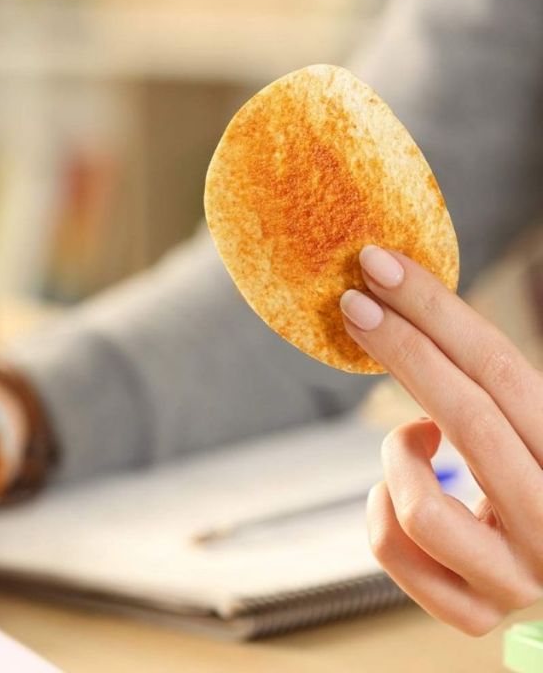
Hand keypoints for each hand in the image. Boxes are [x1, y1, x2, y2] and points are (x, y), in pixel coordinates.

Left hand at [341, 245, 542, 634]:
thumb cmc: (534, 477)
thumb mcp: (527, 427)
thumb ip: (490, 385)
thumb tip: (397, 293)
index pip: (504, 370)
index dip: (438, 311)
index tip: (379, 265)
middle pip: (471, 419)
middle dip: (403, 349)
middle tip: (353, 300)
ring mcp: (517, 579)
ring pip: (421, 509)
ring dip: (396, 455)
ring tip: (413, 440)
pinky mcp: (473, 612)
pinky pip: (394, 552)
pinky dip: (380, 511)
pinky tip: (400, 495)